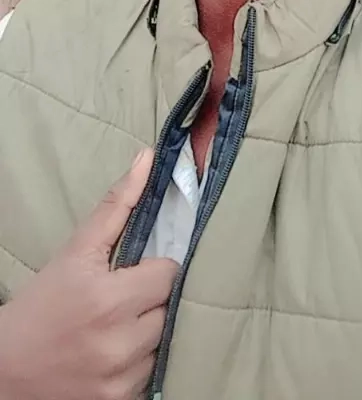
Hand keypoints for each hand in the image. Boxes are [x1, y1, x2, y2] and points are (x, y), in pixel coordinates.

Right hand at [0, 149, 177, 399]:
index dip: (155, 270)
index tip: (138, 271)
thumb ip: (116, 206)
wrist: (4, 373)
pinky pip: (151, 375)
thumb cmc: (39, 307)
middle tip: (126, 298)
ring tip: (118, 326)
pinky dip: (139, 364)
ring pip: (164, 343)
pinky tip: (114, 353)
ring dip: (149, 333)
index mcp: (108, 298)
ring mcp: (120, 379)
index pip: (170, 274)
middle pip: (171, 309)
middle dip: (153, 301)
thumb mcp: (74, 253)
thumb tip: (146, 159)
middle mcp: (118, 342)